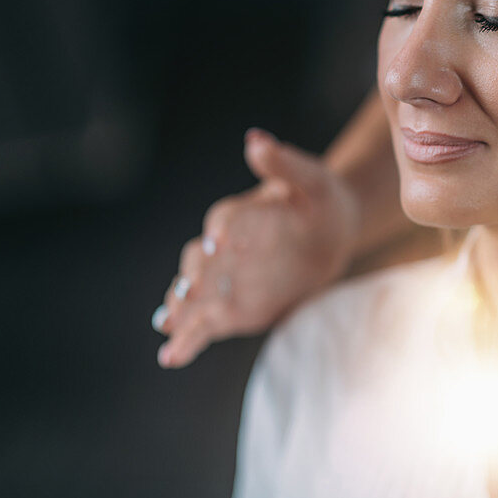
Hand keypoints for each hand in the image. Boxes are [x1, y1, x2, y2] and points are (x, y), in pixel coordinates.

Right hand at [152, 128, 359, 367]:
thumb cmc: (320, 198)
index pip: (227, 220)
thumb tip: (256, 141)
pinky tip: (171, 355)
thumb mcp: (312, 178)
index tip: (221, 241)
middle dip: (196, 275)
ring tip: (166, 326)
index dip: (224, 229)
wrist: (332, 230)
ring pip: (197, 297)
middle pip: (202, 262)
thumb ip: (284, 163)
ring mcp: (227, 281)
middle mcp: (225, 248)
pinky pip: (209, 325)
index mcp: (241, 213)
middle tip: (189, 290)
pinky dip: (190, 339)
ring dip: (182, 311)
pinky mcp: (235, 307)